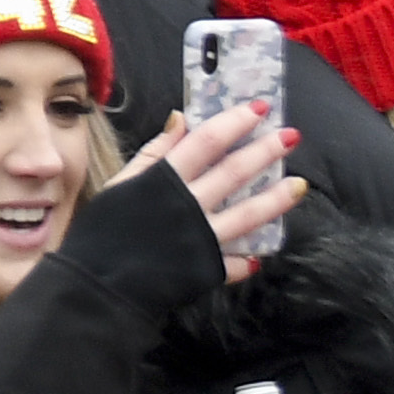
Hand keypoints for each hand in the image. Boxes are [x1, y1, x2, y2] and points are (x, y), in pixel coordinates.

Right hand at [116, 104, 305, 282]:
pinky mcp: (204, 270)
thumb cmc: (101, 231)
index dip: (234, 122)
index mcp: (163, 181)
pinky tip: (263, 251)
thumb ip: (153, 153)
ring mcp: (200, 240)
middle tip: (291, 135)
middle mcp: (187, 207)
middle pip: (233, 173)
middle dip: (265, 152)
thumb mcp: (119, 184)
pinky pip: (234, 263)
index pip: (206, 142)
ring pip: (247, 215)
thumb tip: (181, 119)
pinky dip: (249, 258)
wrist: (94, 286)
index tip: (260, 108)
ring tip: (299, 184)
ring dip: (276, 199)